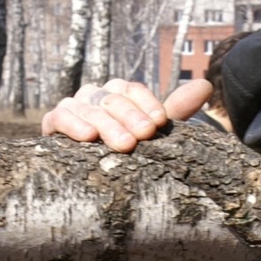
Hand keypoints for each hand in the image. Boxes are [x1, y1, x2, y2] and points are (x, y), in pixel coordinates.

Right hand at [42, 77, 213, 152]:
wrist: (95, 175)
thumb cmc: (129, 149)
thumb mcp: (152, 131)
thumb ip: (176, 109)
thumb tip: (206, 86)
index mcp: (118, 92)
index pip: (131, 89)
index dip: (146, 103)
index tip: (160, 123)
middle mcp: (95, 95)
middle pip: (112, 98)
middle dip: (130, 118)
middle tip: (144, 137)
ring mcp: (74, 106)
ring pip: (88, 107)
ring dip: (106, 125)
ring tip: (123, 144)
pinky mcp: (54, 123)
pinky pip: (59, 117)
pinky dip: (72, 124)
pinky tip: (87, 137)